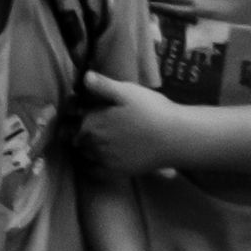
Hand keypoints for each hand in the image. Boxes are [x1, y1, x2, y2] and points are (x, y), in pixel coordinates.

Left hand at [75, 71, 190, 178]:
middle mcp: (93, 144)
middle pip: (78, 136)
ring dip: (86, 145)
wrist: (175, 138)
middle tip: (95, 121)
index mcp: (91, 123)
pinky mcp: (115, 172)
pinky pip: (94, 171)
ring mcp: (104, 160)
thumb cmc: (152, 111)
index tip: (88, 107)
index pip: (76, 117)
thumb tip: (84, 77)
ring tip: (99, 137)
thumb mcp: (127, 91)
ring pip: (85, 153)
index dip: (81, 110)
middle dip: (81, 129)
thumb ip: (102, 85)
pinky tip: (97, 159)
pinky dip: (90, 165)